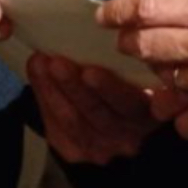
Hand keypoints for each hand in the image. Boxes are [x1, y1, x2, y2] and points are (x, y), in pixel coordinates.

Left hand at [26, 53, 160, 165]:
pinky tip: (37, 73)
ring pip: (74, 121)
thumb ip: (136, 63)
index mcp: (150, 112)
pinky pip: (57, 128)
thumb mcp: (140, 70)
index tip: (90, 72)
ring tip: (40, 63)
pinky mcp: (76, 151)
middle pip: (100, 112)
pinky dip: (44, 98)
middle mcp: (131, 135)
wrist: (102, 109)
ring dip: (54, 90)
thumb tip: (120, 35)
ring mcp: (103, 147)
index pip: (133, 102)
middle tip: (57, 62)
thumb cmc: (126, 78)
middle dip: (74, 87)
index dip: (112, 88)